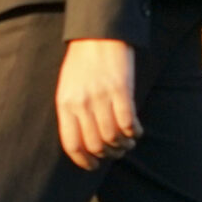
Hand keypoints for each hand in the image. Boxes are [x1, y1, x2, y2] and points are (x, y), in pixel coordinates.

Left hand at [56, 39, 139, 169]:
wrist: (97, 35)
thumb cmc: (81, 62)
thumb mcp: (67, 87)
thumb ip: (72, 111)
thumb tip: (83, 140)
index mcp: (65, 104)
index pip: (72, 144)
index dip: (83, 160)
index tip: (93, 166)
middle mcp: (81, 103)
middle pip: (95, 144)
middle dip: (107, 154)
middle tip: (116, 152)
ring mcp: (101, 97)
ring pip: (113, 137)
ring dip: (123, 145)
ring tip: (127, 142)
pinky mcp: (121, 90)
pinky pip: (128, 123)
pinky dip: (134, 132)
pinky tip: (137, 131)